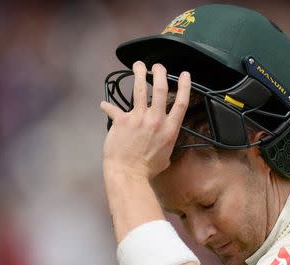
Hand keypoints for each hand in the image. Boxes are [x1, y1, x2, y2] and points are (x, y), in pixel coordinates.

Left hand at [101, 61, 190, 179]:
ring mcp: (139, 118)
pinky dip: (108, 107)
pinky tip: (104, 104)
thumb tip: (164, 144)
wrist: (128, 174)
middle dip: (160, 74)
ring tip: (138, 65)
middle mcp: (156, 120)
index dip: (184, 86)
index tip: (185, 75)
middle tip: (157, 66)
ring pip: (140, 90)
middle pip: (161, 90)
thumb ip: (166, 145)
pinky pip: (113, 109)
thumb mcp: (165, 157)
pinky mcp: (122, 120)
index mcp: (170, 129)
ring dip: (139, 74)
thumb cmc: (147, 169)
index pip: (181, 103)